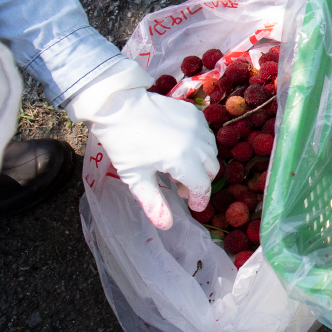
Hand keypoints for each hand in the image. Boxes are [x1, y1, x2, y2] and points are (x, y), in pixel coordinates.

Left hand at [65, 57, 218, 228]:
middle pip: (211, 169)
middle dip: (199, 182)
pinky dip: (199, 146)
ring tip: (179, 167)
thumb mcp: (135, 177)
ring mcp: (198, 126)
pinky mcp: (195, 114)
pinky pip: (206, 135)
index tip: (193, 207)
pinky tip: (181, 147)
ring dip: (201, 163)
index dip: (199, 200)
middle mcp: (196, 142)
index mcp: (182, 160)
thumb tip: (167, 226)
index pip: (202, 186)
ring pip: (212, 152)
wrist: (119, 106)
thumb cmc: (124, 143)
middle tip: (179, 187)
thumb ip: (153, 202)